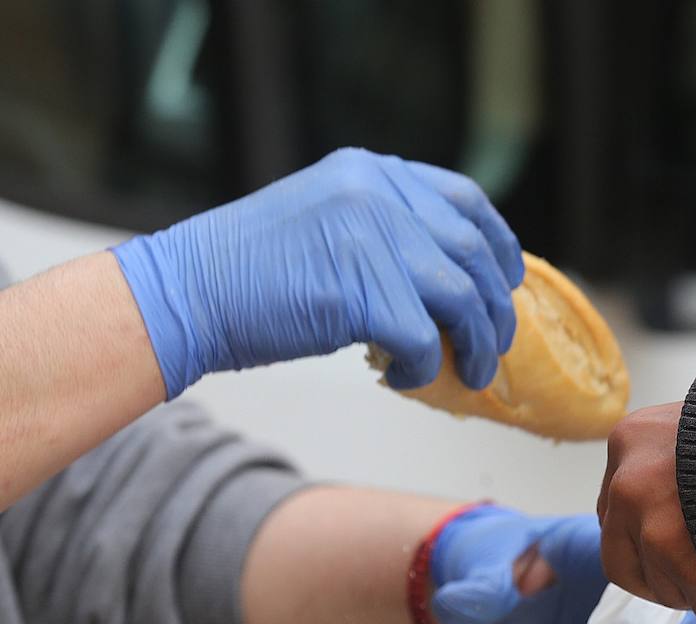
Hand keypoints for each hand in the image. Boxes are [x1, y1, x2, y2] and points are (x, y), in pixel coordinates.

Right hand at [113, 148, 523, 398]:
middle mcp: (377, 193)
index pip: (466, 201)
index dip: (500, 247)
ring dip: (475, 346)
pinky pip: (423, 338)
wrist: (185, 294)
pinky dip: (423, 368)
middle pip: (474, 255)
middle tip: (493, 349)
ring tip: (467, 373)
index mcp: (373, 173)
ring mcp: (367, 235)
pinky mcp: (357, 288)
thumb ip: (391, 235)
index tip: (510, 284)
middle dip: (496, 310)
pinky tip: (401, 377)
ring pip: (461, 299)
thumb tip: (462, 283)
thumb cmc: (255, 276)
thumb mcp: (331, 226)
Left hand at [598, 403, 695, 622]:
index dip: (640, 537)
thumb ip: (677, 463)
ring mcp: (654, 526)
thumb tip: (674, 513)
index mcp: (630, 441)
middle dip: (655, 578)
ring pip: (660, 587)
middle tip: (688, 580)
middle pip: (620, 560)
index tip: (665, 548)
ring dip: (693, 592)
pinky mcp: (688, 562)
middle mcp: (628, 484)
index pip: (612, 510)